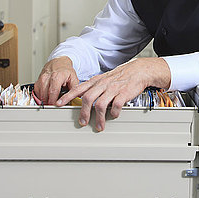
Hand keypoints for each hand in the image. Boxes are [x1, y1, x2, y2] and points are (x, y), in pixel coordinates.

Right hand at [34, 56, 78, 104]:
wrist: (58, 63)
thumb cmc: (66, 71)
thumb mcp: (73, 78)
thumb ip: (75, 88)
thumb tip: (78, 96)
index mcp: (57, 76)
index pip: (53, 91)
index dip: (54, 100)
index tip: (56, 105)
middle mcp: (47, 77)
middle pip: (45, 94)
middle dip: (49, 102)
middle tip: (55, 105)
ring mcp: (41, 79)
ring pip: (40, 94)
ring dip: (45, 100)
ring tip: (52, 101)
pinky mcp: (37, 82)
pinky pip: (37, 93)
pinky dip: (41, 97)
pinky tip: (47, 96)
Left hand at [55, 57, 170, 131]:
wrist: (139, 71)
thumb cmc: (122, 76)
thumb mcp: (105, 79)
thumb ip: (94, 87)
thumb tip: (83, 97)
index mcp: (97, 81)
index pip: (79, 88)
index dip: (68, 96)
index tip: (59, 104)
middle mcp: (103, 84)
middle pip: (88, 99)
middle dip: (83, 112)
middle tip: (82, 122)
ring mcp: (113, 89)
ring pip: (100, 104)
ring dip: (99, 118)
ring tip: (99, 126)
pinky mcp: (124, 93)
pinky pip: (116, 105)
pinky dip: (114, 113)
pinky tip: (114, 115)